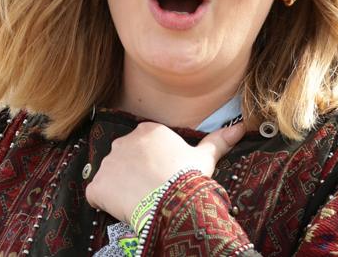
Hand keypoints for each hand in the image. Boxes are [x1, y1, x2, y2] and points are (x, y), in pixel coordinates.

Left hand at [85, 122, 244, 222]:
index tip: (162, 176)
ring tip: (140, 200)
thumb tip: (240, 128)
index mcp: (147, 131)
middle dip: (134, 174)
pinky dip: (106, 203)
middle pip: (125, 159)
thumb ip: (217, 141)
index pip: (144, 147)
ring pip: (111, 176)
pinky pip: (97, 195)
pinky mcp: (96, 185)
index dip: (152, 164)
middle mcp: (123, 141)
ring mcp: (107, 163)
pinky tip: (124, 209)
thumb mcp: (204, 158)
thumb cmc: (188, 177)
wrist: (171, 202)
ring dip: (120, 188)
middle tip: (152, 189)